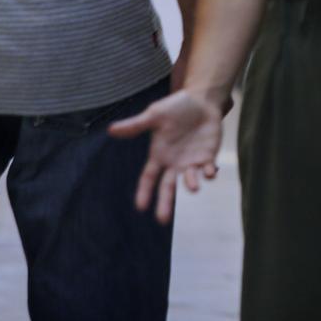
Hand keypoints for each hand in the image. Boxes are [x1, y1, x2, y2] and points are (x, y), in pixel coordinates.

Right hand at [107, 88, 224, 223]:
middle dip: (166, 203)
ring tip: (192, 187)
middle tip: (163, 220)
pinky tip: (210, 172)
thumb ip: (135, 125)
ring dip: (191, 184)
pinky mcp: (208, 156)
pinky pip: (208, 169)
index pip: (148, 178)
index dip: (144, 192)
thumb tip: (111, 130)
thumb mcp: (155, 115)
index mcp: (158, 156)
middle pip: (167, 187)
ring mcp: (191, 161)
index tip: (141, 207)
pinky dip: (209, 173)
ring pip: (189, 180)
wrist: (202, 100)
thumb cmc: (176, 108)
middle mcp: (174, 163)